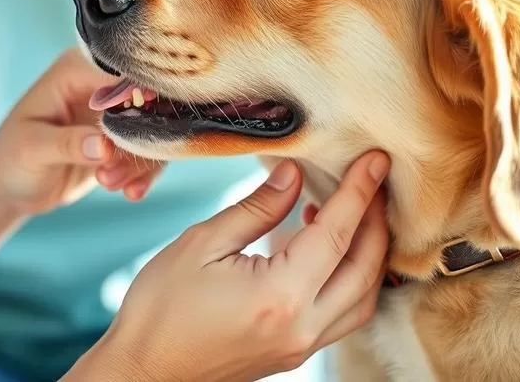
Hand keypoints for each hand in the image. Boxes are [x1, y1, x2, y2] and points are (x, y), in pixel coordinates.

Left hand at [0, 48, 164, 213]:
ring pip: (154, 130)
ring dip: (138, 162)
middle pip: (148, 100)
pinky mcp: (123, 140)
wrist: (8, 185)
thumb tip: (105, 147)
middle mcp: (100, 85)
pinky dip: (143, 174)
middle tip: (111, 171)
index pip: (122, 72)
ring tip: (108, 182)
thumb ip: (68, 144)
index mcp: (76, 69)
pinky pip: (150, 152)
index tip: (146, 129)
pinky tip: (130, 193)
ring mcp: (115, 113)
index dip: (143, 95)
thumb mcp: (32, 149)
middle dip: (139, 139)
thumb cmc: (11, 157)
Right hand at [70, 151, 389, 381]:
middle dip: (377, 219)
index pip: (337, 234)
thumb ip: (256, 209)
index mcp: (279, 295)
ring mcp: (301, 345)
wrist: (143, 369)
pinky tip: (327, 247)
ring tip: (356, 211)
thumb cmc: (161, 308)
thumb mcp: (202, 244)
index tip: (375, 159)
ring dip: (370, 253)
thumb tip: (293, 174)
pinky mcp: (294, 352)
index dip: (359, 192)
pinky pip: (343, 314)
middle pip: (366, 269)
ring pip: (363, 298)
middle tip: (376, 179)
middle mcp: (302, 326)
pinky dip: (350, 277)